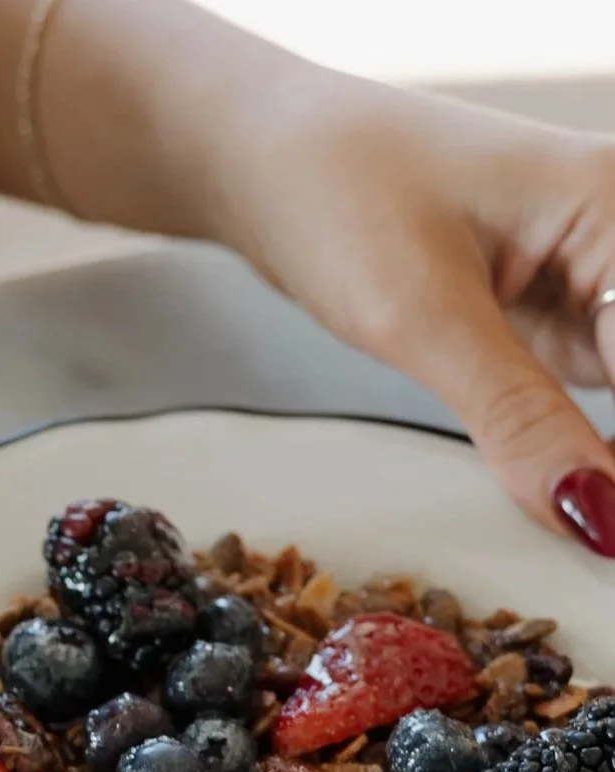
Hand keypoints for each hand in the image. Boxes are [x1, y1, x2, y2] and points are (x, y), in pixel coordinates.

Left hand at [209, 70, 614, 550]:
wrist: (264, 160)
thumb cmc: (337, 190)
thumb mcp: (426, 319)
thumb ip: (520, 420)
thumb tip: (598, 516)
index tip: (608, 531)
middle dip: (607, 459)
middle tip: (594, 537)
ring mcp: (588, 282)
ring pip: (613, 400)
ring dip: (590, 462)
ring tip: (584, 528)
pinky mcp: (548, 320)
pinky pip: (580, 400)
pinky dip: (563, 448)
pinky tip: (554, 489)